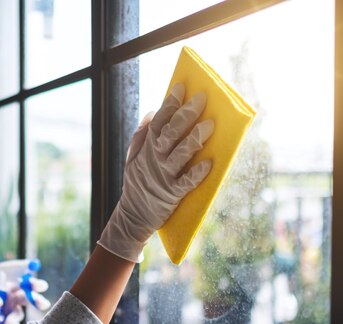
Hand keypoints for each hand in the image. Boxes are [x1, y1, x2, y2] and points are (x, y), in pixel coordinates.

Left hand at [0, 278, 49, 323]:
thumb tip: (0, 301)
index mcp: (2, 290)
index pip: (20, 284)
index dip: (32, 284)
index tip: (40, 286)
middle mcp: (7, 302)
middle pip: (26, 298)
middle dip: (36, 300)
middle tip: (42, 303)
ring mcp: (7, 317)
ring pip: (19, 314)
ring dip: (16, 318)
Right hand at [97, 83, 212, 262]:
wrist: (133, 216)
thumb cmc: (138, 184)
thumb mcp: (133, 158)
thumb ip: (141, 135)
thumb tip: (153, 111)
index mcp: (146, 148)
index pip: (159, 121)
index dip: (170, 104)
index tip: (182, 87)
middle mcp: (155, 159)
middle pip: (170, 133)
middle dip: (186, 115)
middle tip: (202, 99)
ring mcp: (163, 176)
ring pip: (180, 154)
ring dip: (194, 139)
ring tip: (209, 125)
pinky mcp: (172, 195)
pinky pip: (186, 183)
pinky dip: (196, 174)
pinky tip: (209, 164)